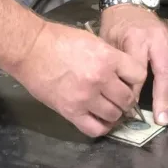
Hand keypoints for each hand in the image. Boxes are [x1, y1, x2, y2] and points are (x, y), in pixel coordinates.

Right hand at [10, 21, 146, 136]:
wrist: (30, 49)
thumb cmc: (57, 39)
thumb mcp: (91, 41)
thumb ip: (109, 58)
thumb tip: (121, 74)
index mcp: (108, 58)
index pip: (138, 76)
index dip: (135, 80)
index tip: (128, 82)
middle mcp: (100, 79)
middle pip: (127, 99)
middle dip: (125, 100)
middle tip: (118, 97)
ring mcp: (86, 98)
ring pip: (114, 115)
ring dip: (114, 114)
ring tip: (107, 108)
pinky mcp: (70, 111)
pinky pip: (94, 129)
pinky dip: (101, 127)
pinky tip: (99, 120)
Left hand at [98, 5, 167, 124]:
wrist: (129, 5)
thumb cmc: (116, 26)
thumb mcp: (108, 43)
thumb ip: (115, 67)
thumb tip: (121, 96)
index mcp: (137, 38)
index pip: (139, 69)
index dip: (136, 91)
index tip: (131, 109)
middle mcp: (158, 39)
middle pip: (167, 71)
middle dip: (166, 98)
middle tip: (163, 120)